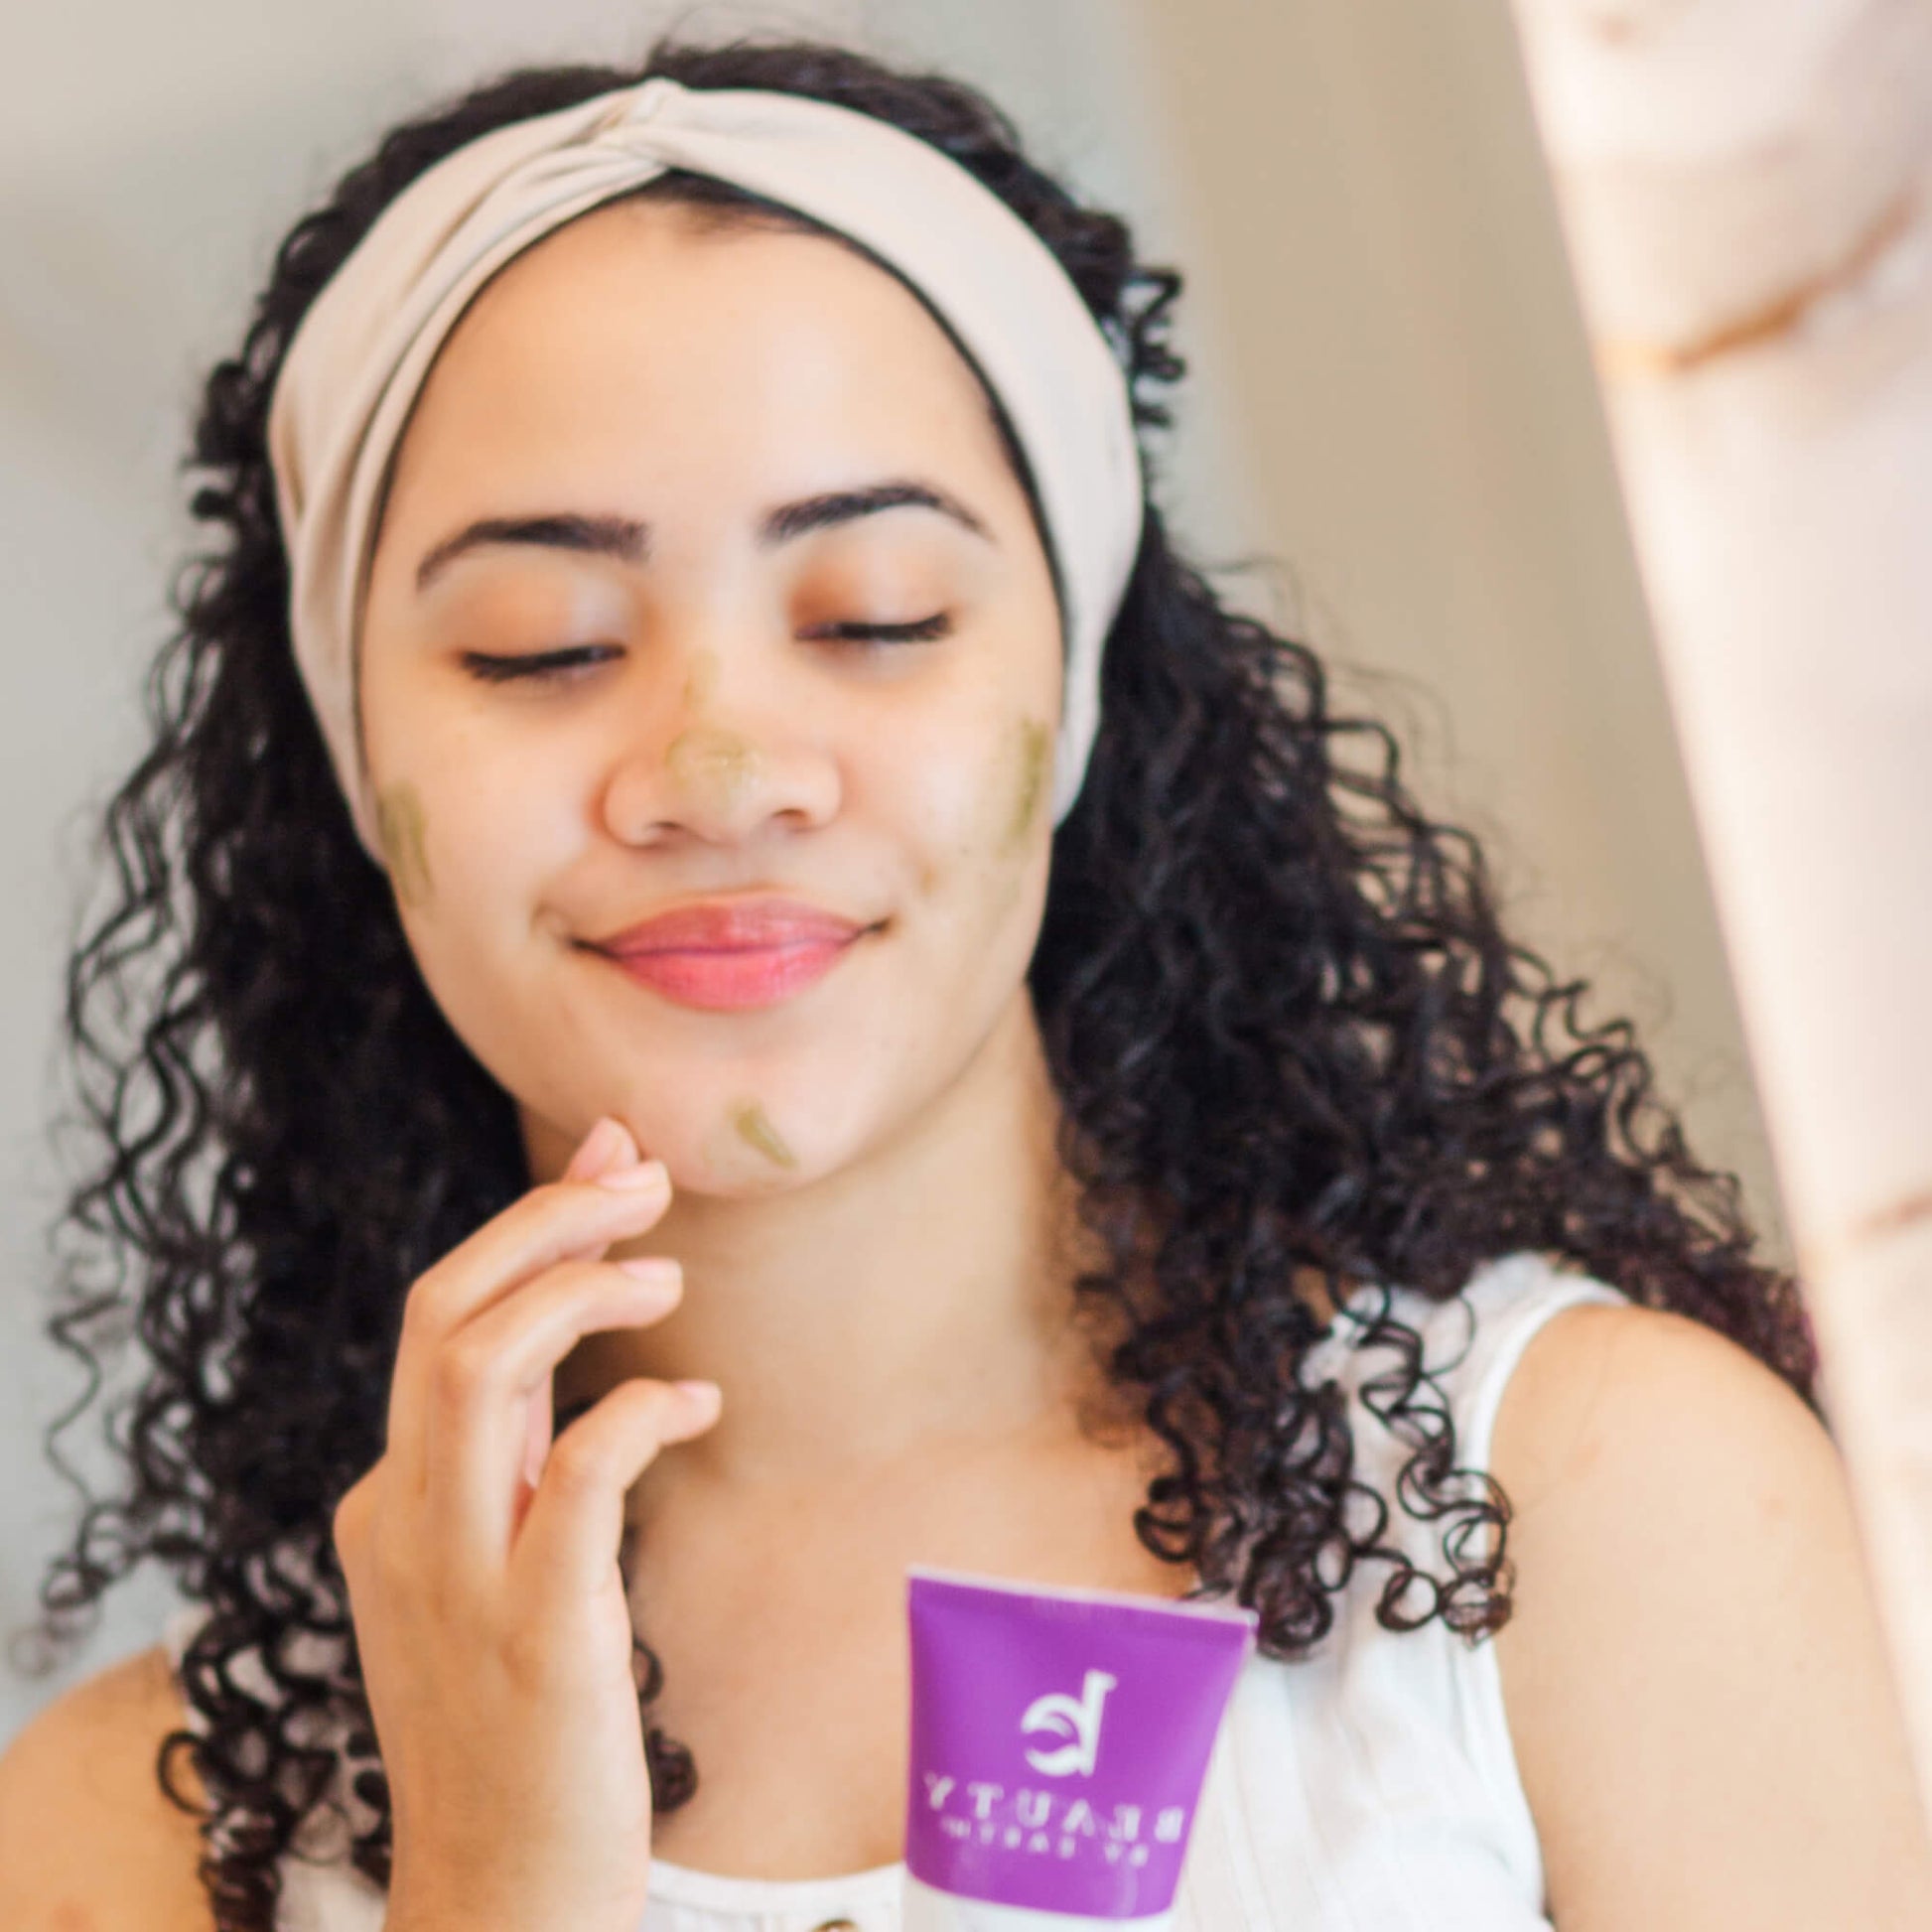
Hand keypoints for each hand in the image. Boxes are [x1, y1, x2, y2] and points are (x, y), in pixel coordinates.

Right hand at [331, 1116, 718, 1931]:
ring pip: (477, 1366)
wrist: (498, 1897)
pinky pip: (577, 1474)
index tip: (610, 1166)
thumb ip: (519, 1467)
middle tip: (642, 1178)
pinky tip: (695, 1401)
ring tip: (667, 1277)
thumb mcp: (491, 1577)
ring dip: (578, 1291)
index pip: (441, 1320)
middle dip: (544, 1221)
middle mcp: (404, 1520)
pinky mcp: (536, 1629)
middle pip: (443, 1313)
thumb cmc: (518, 1731)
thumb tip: (585, 1360)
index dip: (528, 1228)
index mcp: (392, 1501)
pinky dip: (637, 1409)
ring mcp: (459, 1575)